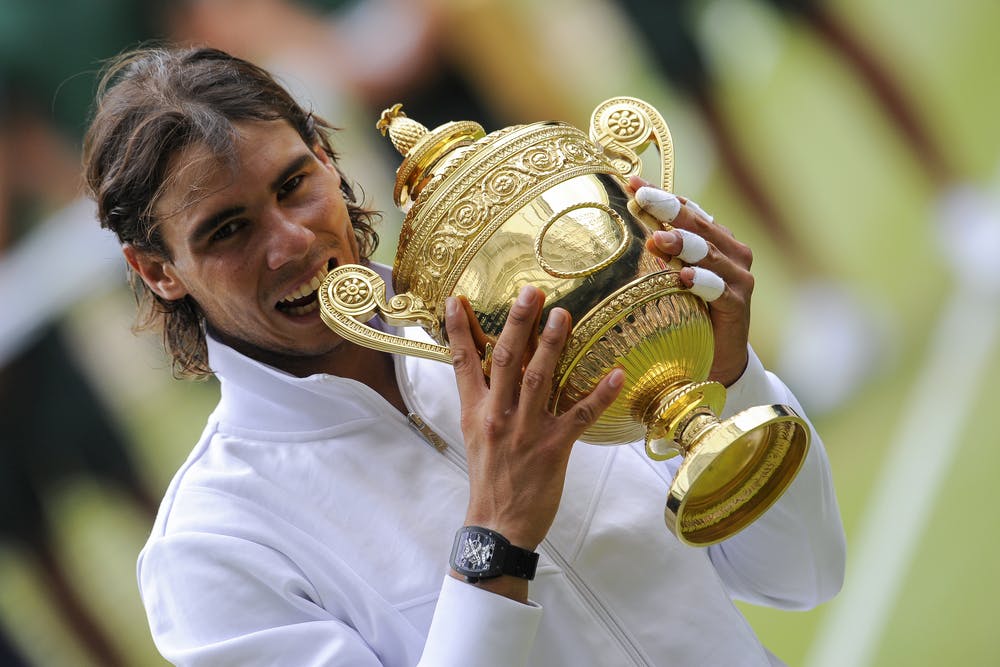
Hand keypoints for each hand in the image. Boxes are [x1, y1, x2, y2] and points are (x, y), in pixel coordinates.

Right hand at [445, 286, 624, 552]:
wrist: (497, 526)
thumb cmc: (489, 478)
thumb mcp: (475, 435)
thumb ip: (483, 400)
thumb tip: (491, 367)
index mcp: (475, 412)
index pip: (462, 364)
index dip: (459, 330)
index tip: (457, 298)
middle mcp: (498, 416)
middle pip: (505, 360)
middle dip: (518, 324)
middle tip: (530, 292)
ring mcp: (526, 432)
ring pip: (539, 379)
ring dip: (552, 345)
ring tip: (563, 315)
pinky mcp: (554, 449)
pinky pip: (580, 415)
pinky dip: (599, 394)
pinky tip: (617, 373)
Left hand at [628, 176, 752, 386]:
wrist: (720, 358)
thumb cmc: (691, 312)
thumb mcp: (671, 277)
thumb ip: (659, 252)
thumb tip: (620, 226)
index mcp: (715, 238)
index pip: (687, 208)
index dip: (662, 195)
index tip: (632, 183)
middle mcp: (731, 252)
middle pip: (699, 224)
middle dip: (669, 210)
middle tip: (642, 199)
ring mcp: (738, 278)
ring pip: (710, 253)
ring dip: (685, 244)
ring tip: (660, 239)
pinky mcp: (738, 306)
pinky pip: (719, 290)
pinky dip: (702, 282)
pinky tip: (685, 278)